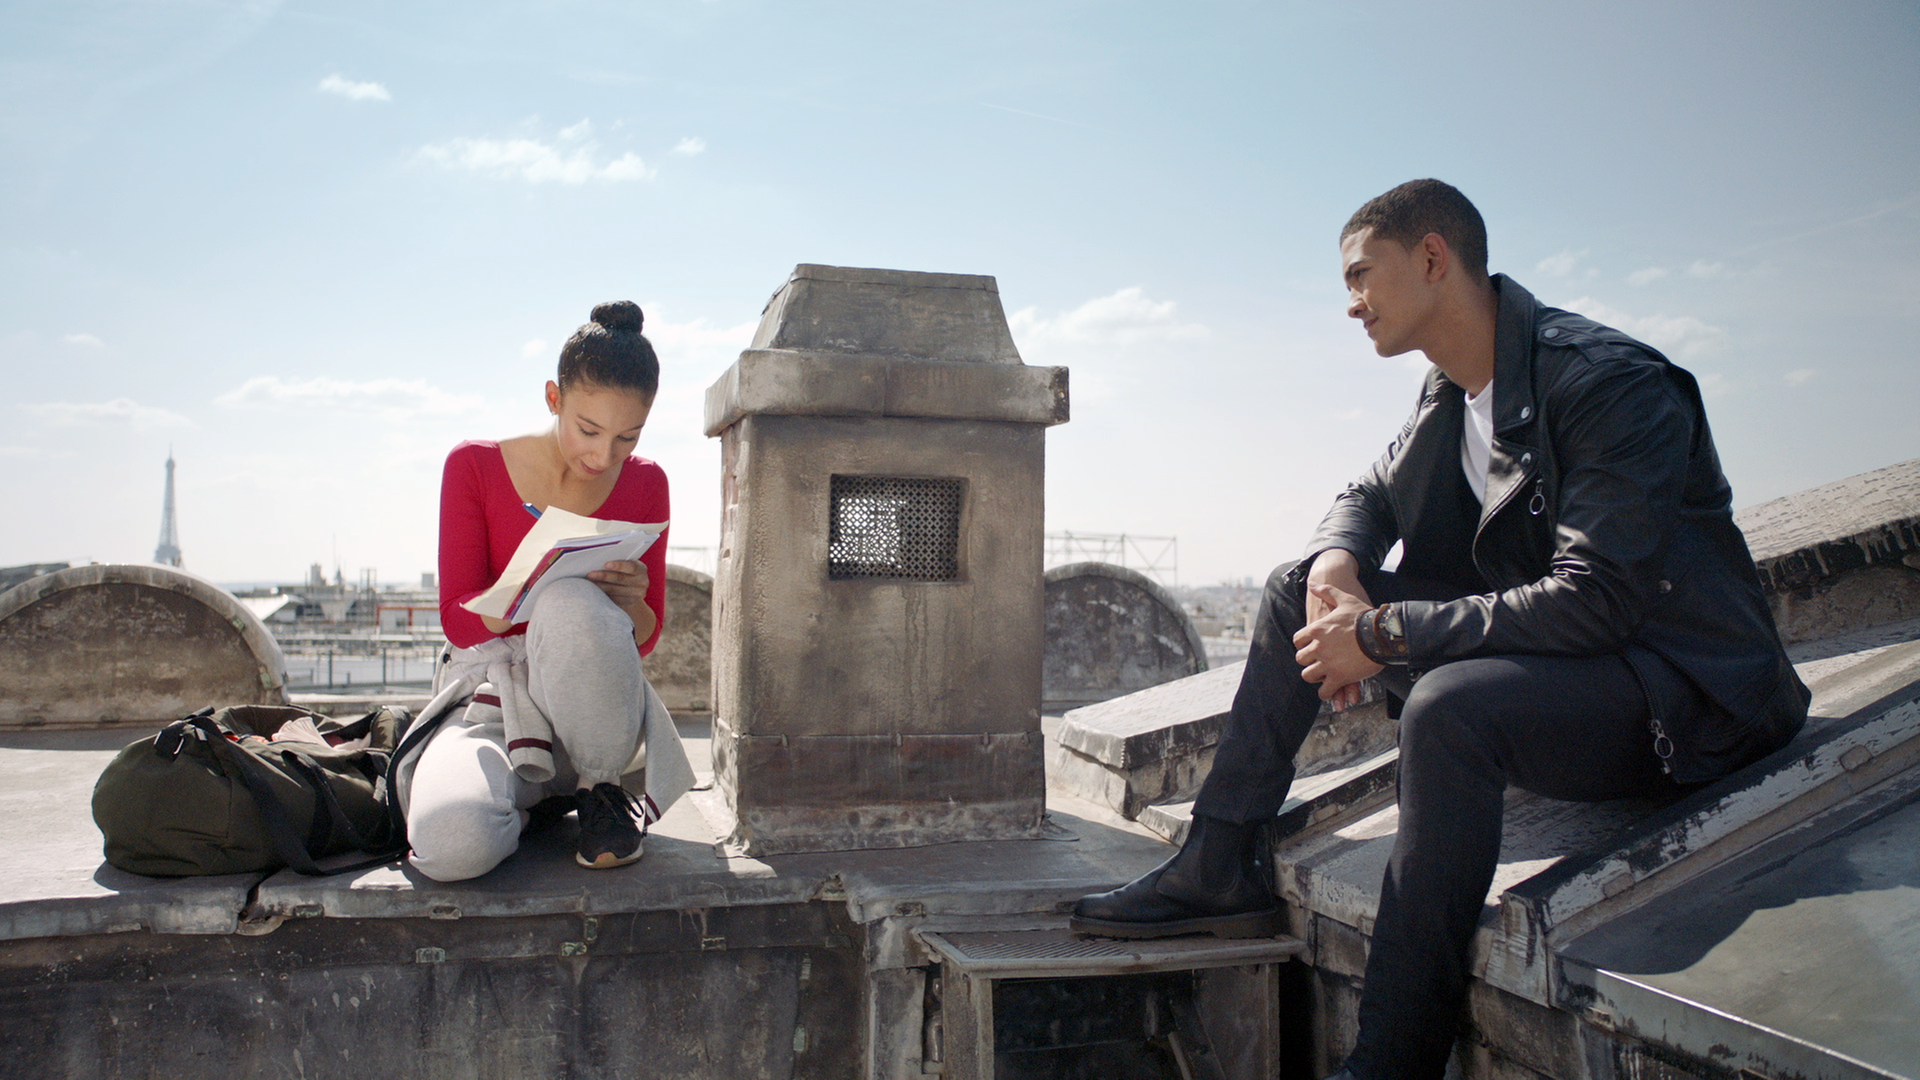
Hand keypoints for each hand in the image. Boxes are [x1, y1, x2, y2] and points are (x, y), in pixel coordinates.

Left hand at [587, 560, 656, 642]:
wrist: (633, 588)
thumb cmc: (624, 571)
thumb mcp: (625, 565)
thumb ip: (618, 561)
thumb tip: (598, 560)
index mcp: (641, 569)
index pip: (631, 567)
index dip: (619, 565)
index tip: (605, 564)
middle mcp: (642, 582)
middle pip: (621, 579)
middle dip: (604, 576)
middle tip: (590, 574)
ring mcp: (637, 594)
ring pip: (615, 590)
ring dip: (601, 585)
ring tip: (590, 582)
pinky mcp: (630, 602)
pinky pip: (614, 598)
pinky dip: (603, 593)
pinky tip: (595, 590)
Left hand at [1293, 579, 1383, 706]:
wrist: (1383, 634)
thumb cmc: (1364, 616)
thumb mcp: (1344, 599)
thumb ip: (1326, 591)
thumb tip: (1312, 584)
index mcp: (1317, 630)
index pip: (1298, 640)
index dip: (1303, 645)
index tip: (1311, 647)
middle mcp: (1318, 647)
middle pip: (1301, 659)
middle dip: (1308, 661)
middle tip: (1316, 663)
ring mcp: (1327, 663)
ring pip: (1309, 676)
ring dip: (1315, 677)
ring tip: (1323, 676)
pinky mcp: (1339, 677)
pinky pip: (1325, 691)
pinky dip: (1326, 693)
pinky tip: (1330, 691)